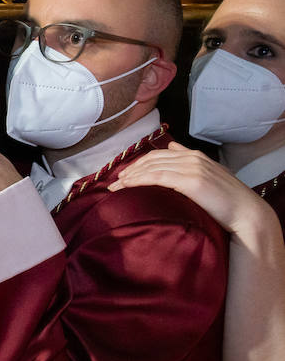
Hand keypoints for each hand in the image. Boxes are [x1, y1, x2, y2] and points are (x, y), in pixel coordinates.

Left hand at [110, 142, 273, 237]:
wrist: (246, 212)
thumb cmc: (226, 199)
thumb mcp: (208, 174)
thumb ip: (189, 160)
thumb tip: (173, 148)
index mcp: (194, 155)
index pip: (158, 155)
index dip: (138, 163)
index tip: (123, 174)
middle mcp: (191, 158)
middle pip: (151, 160)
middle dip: (130, 170)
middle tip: (114, 182)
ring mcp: (191, 168)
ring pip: (151, 168)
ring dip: (130, 177)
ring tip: (115, 187)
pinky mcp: (191, 181)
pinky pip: (157, 177)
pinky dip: (139, 180)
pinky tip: (127, 186)